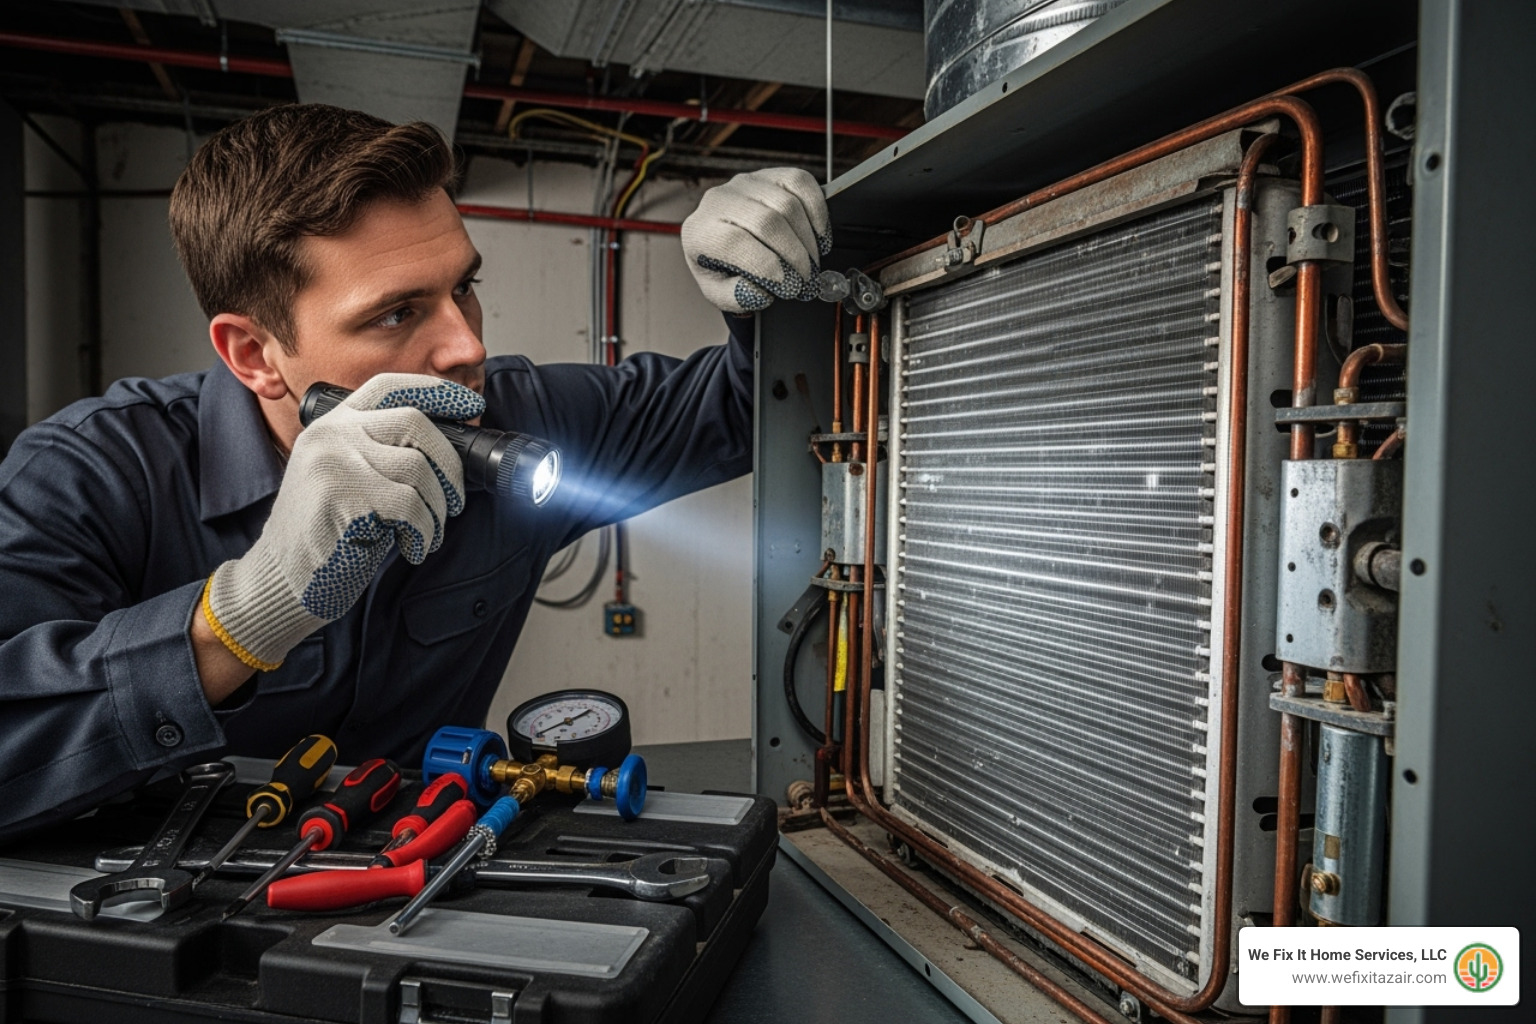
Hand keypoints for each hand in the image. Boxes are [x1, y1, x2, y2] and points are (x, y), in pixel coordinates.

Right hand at [202, 374, 482, 670]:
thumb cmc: (328, 534)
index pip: (388, 387)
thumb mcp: (349, 478)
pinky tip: (412, 548)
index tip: (472, 405)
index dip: (435, 391)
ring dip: (437, 509)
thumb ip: (383, 454)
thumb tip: (449, 449)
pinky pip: (409, 507)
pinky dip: (423, 532)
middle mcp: (331, 434)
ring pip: (418, 469)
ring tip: (426, 534)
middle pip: (414, 422)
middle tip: (455, 501)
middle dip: (449, 465)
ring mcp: (333, 461)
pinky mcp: (342, 495)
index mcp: (333, 424)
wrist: (282, 579)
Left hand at [682, 167, 831, 313]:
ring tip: (811, 264)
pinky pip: (801, 183)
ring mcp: (746, 183)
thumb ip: (735, 297)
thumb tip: (759, 291)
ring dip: (807, 240)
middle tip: (806, 280)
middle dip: (794, 256)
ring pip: (788, 204)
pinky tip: (818, 237)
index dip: (765, 265)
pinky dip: (817, 212)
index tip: (787, 286)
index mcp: (700, 231)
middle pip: (767, 222)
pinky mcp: (771, 174)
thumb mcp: (720, 292)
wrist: (726, 240)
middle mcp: (719, 200)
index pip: (734, 241)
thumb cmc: (723, 266)